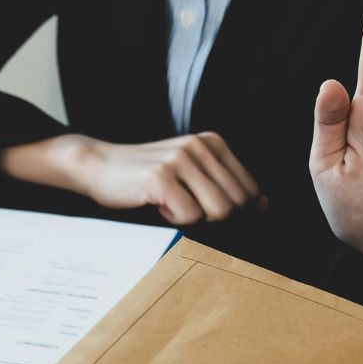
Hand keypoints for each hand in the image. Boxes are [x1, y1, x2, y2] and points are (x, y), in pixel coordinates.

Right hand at [1, 133, 265, 225]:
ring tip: (170, 204)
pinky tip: (156, 205)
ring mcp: (181, 160)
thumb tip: (265, 205)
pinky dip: (173, 220)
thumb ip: (225, 185)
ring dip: (193, 220)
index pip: (251, 192)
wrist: (97, 166)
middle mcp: (201, 146)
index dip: (232, 212)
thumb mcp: (191, 173)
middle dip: (214, 218)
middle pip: (237, 205)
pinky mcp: (161, 178)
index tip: (201, 207)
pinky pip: (189, 218)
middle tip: (182, 207)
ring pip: (218, 212)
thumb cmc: (145, 178)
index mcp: (213, 143)